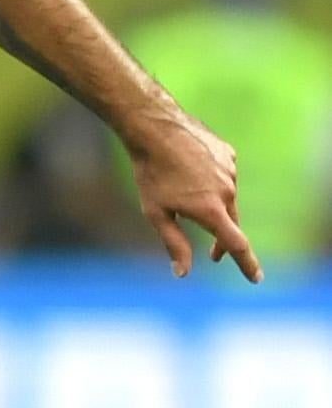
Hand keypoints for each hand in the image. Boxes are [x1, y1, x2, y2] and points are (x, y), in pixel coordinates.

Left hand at [126, 110, 259, 282]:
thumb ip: (174, 244)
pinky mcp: (229, 154)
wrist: (156, 129)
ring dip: (211, 205)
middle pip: (230, 223)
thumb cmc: (151, 174)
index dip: (246, 264)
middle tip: (213, 255)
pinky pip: (223, 175)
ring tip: (185, 195)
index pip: (236, 245)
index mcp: (211, 210)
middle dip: (222, 240)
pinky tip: (191, 173)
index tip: (256, 279)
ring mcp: (230, 171)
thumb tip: (183, 273)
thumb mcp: (157, 214)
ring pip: (226, 197)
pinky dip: (211, 181)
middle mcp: (227, 191)